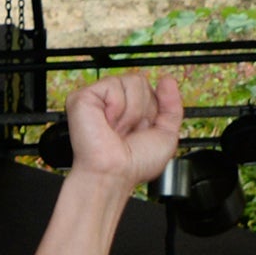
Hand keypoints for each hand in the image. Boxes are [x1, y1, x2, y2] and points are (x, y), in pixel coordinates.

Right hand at [63, 74, 183, 187]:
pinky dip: (116, 107)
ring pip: (130, 81)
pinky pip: (113, 86)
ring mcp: (97, 98)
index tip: (144, 129)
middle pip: (140, 80)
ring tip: (117, 130)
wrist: (115, 174)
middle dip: (143, 109)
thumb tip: (167, 80)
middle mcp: (113, 102)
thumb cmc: (134, 164)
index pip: (149, 87)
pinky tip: (107, 123)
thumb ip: (173, 105)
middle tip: (128, 131)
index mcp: (130, 108)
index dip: (153, 108)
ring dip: (130, 112)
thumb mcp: (167, 134)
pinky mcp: (82, 97)